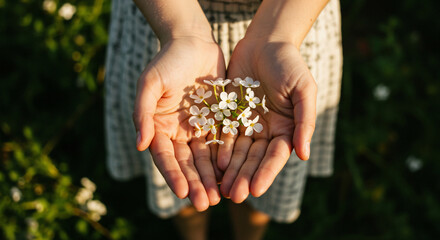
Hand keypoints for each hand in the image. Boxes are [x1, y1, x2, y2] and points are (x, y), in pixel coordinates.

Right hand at [133, 37, 224, 210]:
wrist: (192, 42)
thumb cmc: (167, 60)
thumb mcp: (150, 83)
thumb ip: (143, 113)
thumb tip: (140, 145)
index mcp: (158, 126)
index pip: (165, 157)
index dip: (173, 175)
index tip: (181, 192)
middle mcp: (177, 132)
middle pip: (186, 163)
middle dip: (195, 183)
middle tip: (204, 203)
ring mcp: (197, 128)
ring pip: (205, 158)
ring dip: (211, 178)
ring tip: (219, 197)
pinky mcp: (216, 121)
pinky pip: (221, 143)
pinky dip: (225, 160)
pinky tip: (233, 174)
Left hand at [218, 37, 316, 202]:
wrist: (265, 42)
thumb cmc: (289, 64)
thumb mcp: (303, 90)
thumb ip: (304, 121)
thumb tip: (304, 155)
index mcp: (286, 129)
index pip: (275, 157)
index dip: (266, 173)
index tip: (256, 190)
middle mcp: (267, 131)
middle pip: (254, 159)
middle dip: (245, 177)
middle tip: (233, 196)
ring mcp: (248, 125)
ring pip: (238, 153)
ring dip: (231, 171)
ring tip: (221, 189)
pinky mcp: (231, 116)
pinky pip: (224, 136)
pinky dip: (220, 151)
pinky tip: (214, 164)